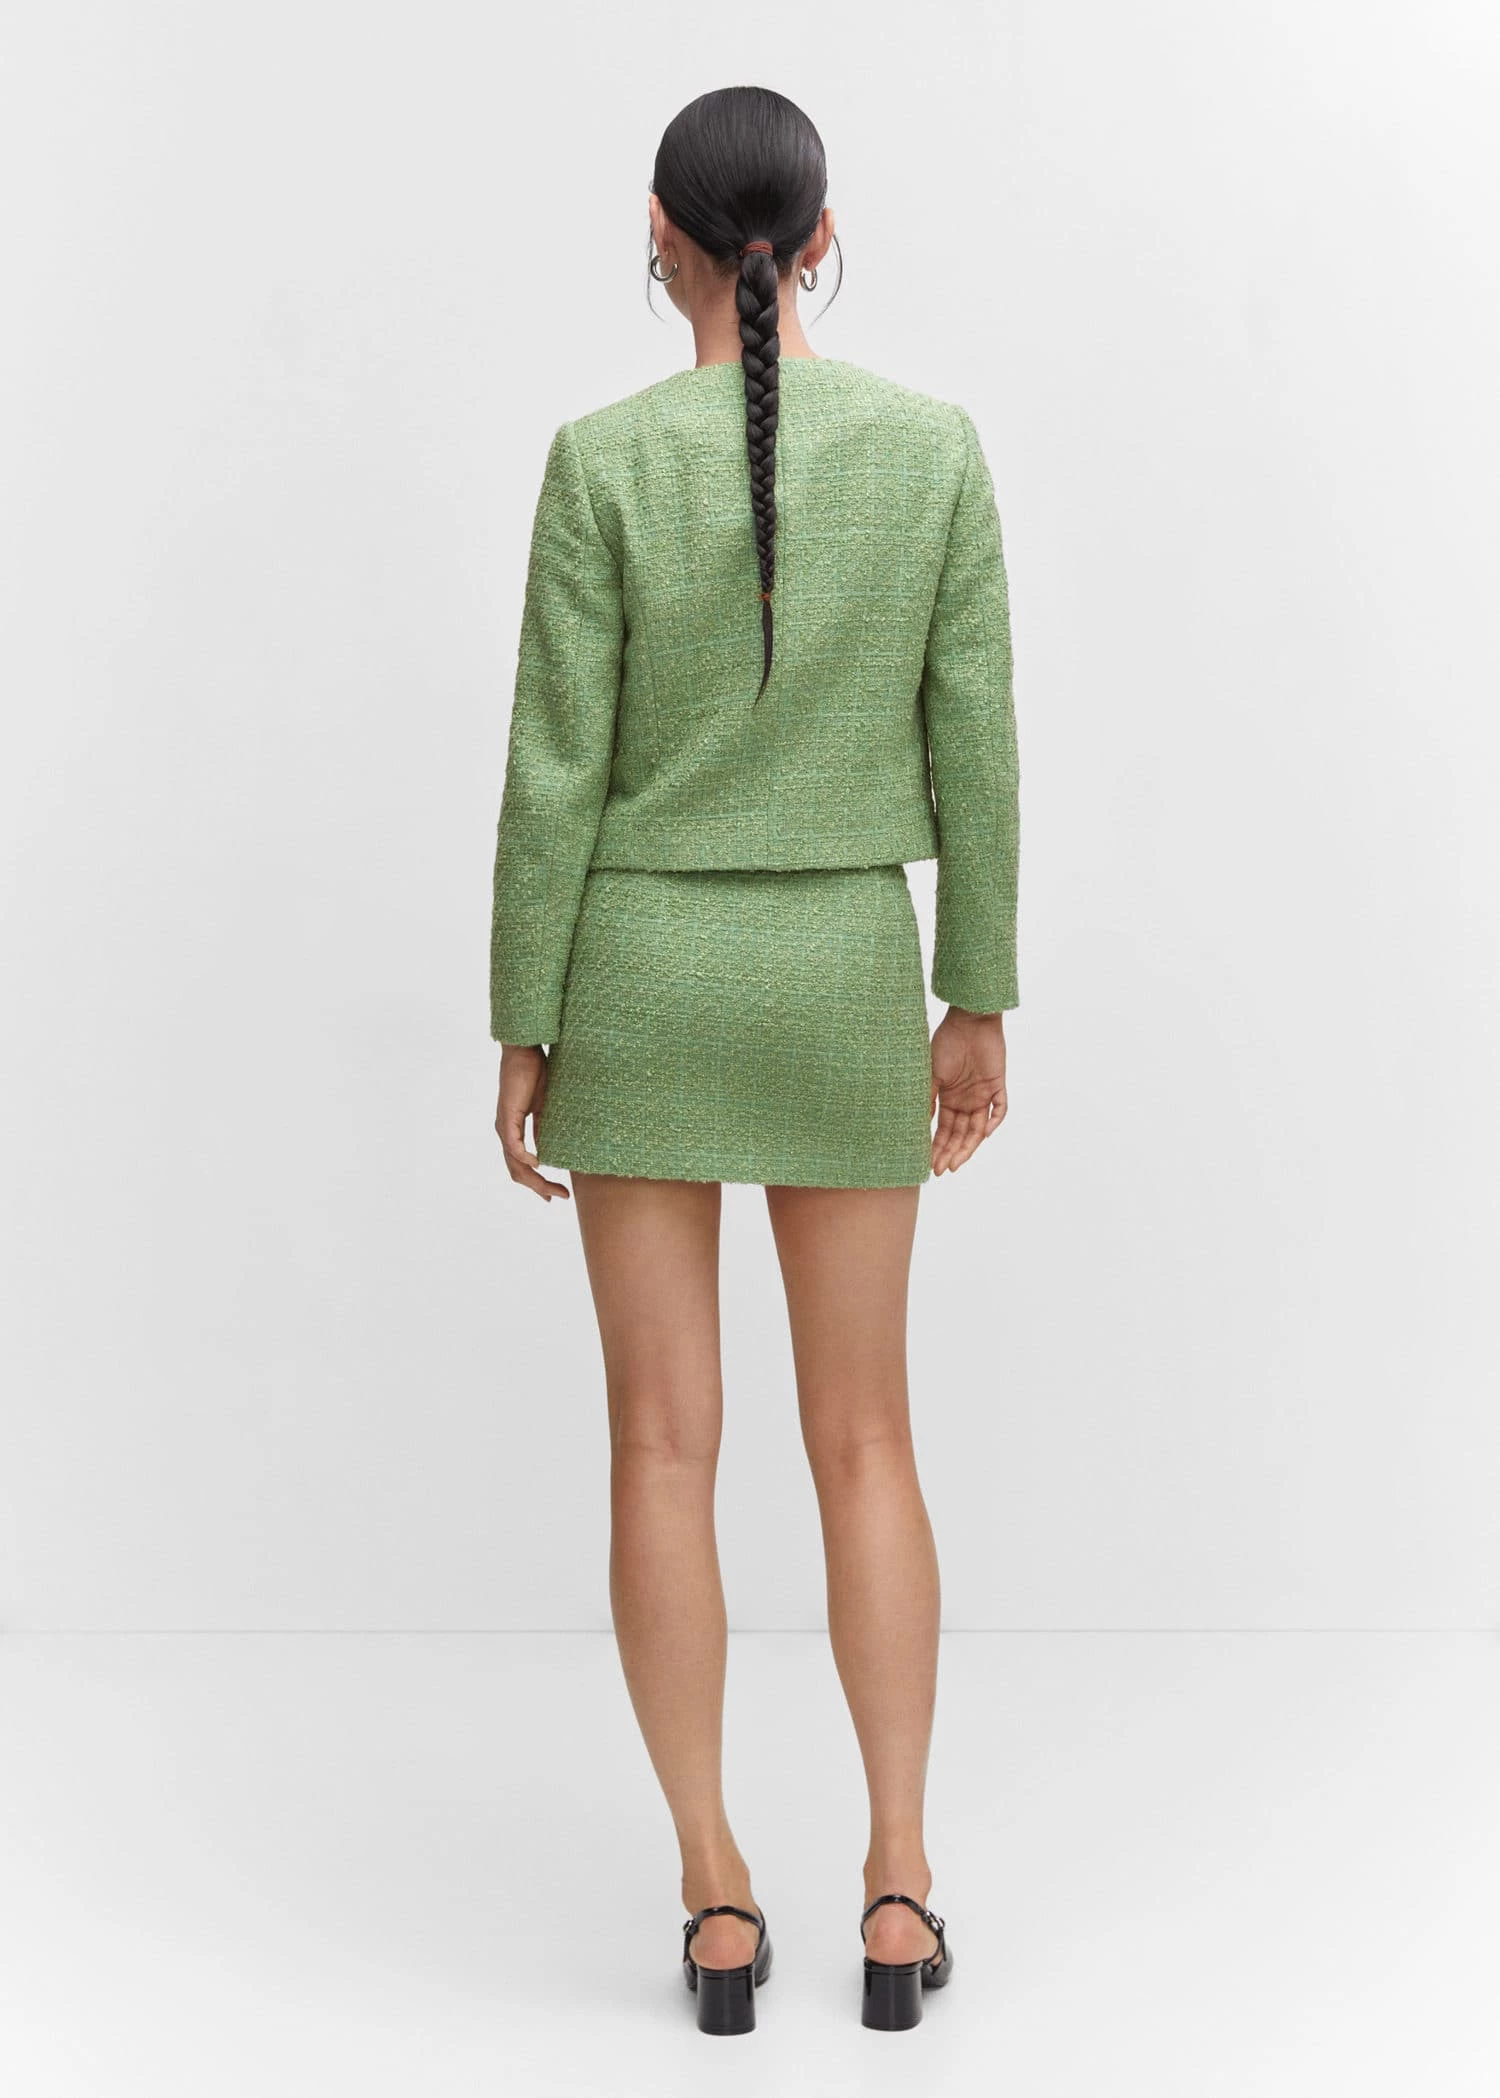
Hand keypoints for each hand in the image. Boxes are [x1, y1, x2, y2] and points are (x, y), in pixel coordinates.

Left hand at [495, 1045, 570, 1200]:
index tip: (554, 1194)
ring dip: (535, 1180)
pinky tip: (538, 1165)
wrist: (525, 1053)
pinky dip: (525, 1159)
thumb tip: (550, 1149)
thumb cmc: (535, 1075)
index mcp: (513, 1132)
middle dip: (539, 1188)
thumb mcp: (543, 1108)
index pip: (521, 1166)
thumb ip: (543, 1129)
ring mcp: (504, 1127)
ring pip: (515, 1165)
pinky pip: (514, 1146)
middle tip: (559, 1196)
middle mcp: (505, 1134)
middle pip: (517, 1173)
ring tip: (554, 1189)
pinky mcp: (507, 1118)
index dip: (537, 1182)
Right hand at [929, 1007, 1007, 1174]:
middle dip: (950, 1153)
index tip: (929, 1164)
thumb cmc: (945, 1042)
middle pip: (960, 1134)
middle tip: (941, 1170)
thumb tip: (919, 1125)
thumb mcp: (931, 1074)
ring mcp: (983, 1094)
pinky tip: (985, 1134)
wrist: (968, 1020)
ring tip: (957, 1163)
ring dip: (968, 1146)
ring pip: (978, 1129)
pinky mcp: (998, 1085)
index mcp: (949, 1098)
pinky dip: (994, 1122)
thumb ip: (928, 1098)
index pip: (944, 1130)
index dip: (937, 1147)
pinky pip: (1000, 1109)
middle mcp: (966, 1100)